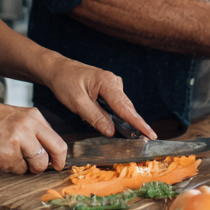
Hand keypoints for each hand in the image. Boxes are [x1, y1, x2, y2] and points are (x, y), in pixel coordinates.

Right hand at [0, 101, 67, 174]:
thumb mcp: (15, 117)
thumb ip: (33, 131)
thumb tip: (49, 152)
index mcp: (34, 116)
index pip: (58, 142)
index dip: (59, 158)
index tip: (56, 165)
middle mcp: (28, 126)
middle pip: (51, 155)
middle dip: (44, 166)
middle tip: (34, 167)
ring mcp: (17, 139)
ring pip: (34, 165)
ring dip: (24, 167)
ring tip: (8, 155)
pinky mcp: (5, 153)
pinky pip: (16, 169)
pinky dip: (8, 167)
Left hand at [41, 57, 156, 138]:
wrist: (57, 69)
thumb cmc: (65, 82)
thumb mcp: (77, 102)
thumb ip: (95, 116)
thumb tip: (111, 131)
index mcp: (107, 83)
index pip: (125, 107)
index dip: (139, 123)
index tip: (151, 134)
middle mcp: (114, 82)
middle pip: (127, 108)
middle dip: (135, 124)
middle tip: (146, 140)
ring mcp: (112, 85)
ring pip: (122, 107)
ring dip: (125, 120)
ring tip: (134, 135)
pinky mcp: (108, 89)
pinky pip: (116, 105)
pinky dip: (117, 115)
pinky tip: (115, 124)